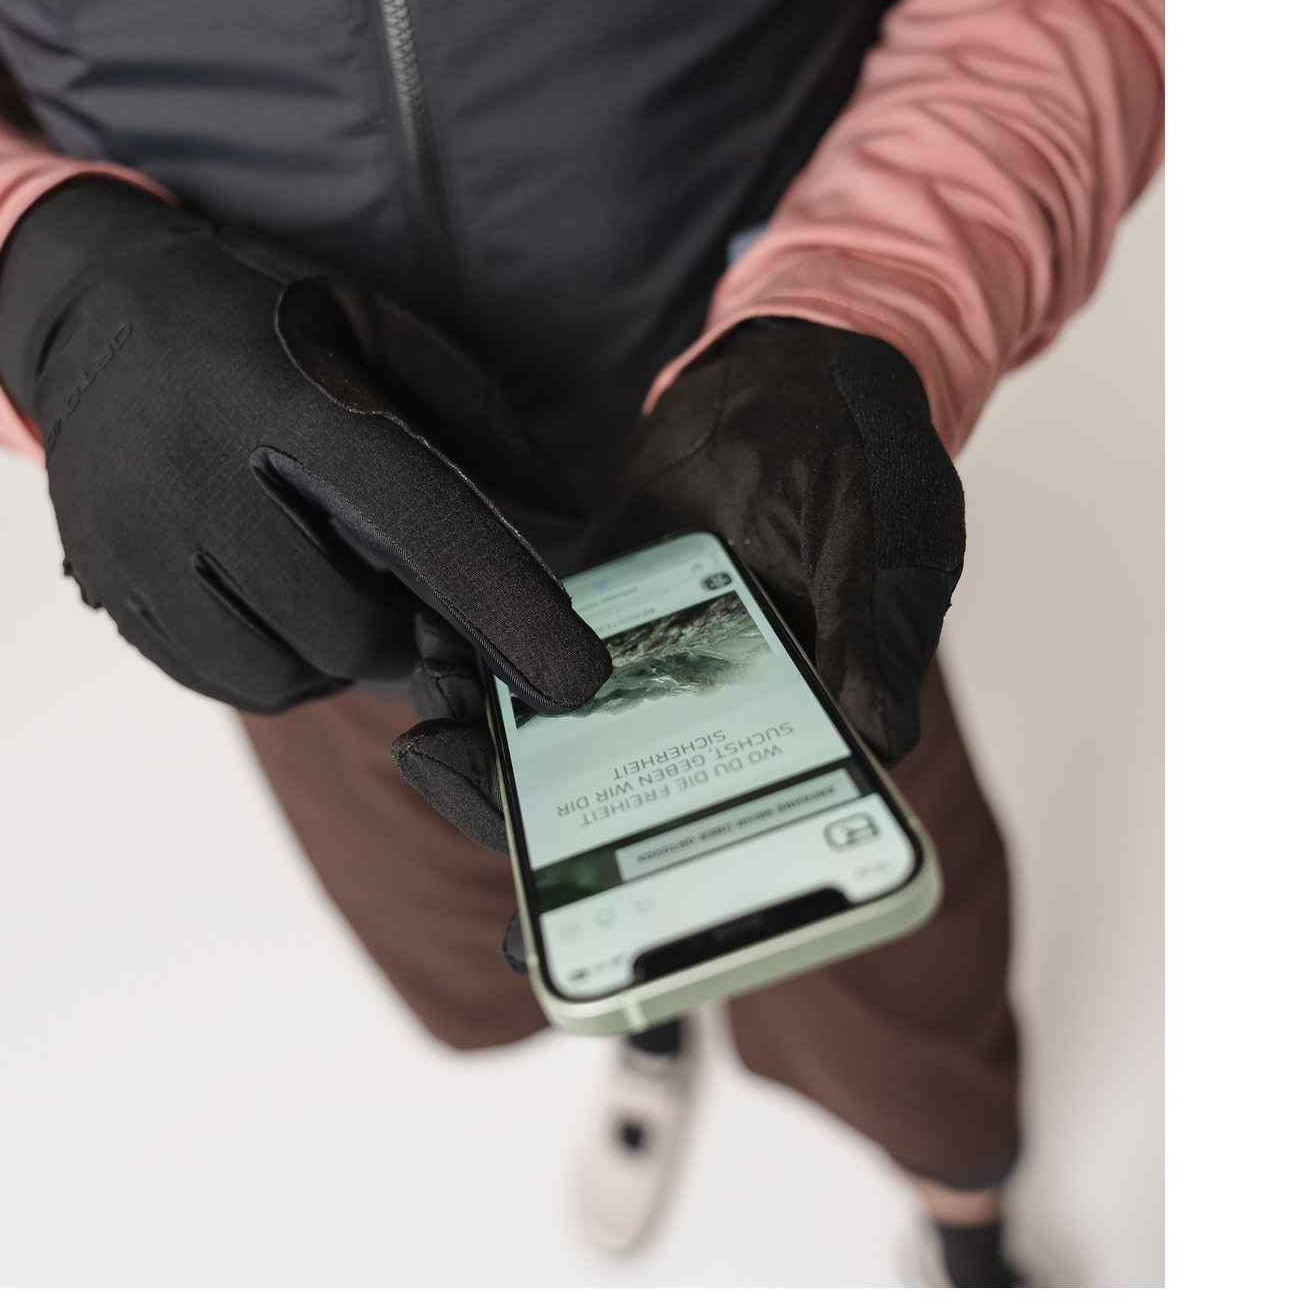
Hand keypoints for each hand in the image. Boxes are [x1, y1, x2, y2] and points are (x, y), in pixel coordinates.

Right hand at [0, 178, 610, 714]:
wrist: (87, 312)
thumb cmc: (254, 318)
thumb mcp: (370, 323)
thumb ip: (471, 415)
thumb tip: (561, 509)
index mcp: (281, 397)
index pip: (417, 525)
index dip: (505, 610)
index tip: (576, 678)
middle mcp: (196, 474)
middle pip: (350, 627)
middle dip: (413, 637)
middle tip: (427, 604)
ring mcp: (136, 542)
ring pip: (286, 673)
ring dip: (348, 661)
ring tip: (349, 596)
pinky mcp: (105, 586)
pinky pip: (225, 682)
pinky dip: (285, 671)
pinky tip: (289, 611)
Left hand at [393, 317, 963, 916]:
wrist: (792, 371)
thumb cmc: (866, 460)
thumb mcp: (891, 542)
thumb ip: (877, 634)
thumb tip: (879, 737)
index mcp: (800, 736)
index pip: (724, 854)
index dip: (638, 913)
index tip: (547, 946)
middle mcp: (715, 724)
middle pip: (616, 815)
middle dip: (524, 820)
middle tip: (447, 781)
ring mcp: (648, 672)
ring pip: (561, 746)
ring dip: (488, 747)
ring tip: (427, 718)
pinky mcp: (599, 614)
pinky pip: (531, 657)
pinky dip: (481, 663)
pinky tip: (431, 649)